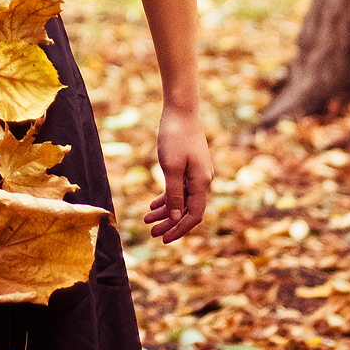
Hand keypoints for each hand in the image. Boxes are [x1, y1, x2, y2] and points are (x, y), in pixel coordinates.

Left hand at [146, 106, 212, 243]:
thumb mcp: (171, 168)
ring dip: (166, 211)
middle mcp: (203, 180)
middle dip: (170, 223)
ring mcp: (197, 173)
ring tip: (146, 219)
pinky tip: (153, 203)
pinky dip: (167, 197)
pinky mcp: (189, 166)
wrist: (181, 110)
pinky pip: (180, 188)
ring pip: (182, 199)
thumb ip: (173, 195)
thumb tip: (174, 219)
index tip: (163, 239)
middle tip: (151, 233)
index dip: (179, 229)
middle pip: (187, 210)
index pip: (193, 215)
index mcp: (201, 183)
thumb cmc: (175, 137)